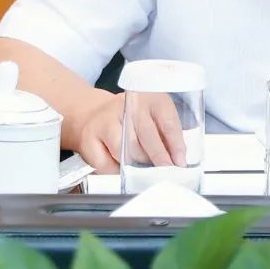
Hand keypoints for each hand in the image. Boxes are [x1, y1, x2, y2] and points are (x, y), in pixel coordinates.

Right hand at [70, 89, 185, 172]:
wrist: (95, 113)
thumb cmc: (131, 118)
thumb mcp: (152, 115)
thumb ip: (165, 132)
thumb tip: (179, 157)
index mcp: (148, 97)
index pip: (166, 120)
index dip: (176, 143)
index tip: (181, 160)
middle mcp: (126, 106)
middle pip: (146, 134)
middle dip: (159, 156)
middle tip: (167, 170)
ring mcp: (106, 121)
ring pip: (126, 150)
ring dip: (138, 164)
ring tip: (145, 168)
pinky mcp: (89, 139)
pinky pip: (107, 164)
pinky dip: (117, 171)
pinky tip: (123, 168)